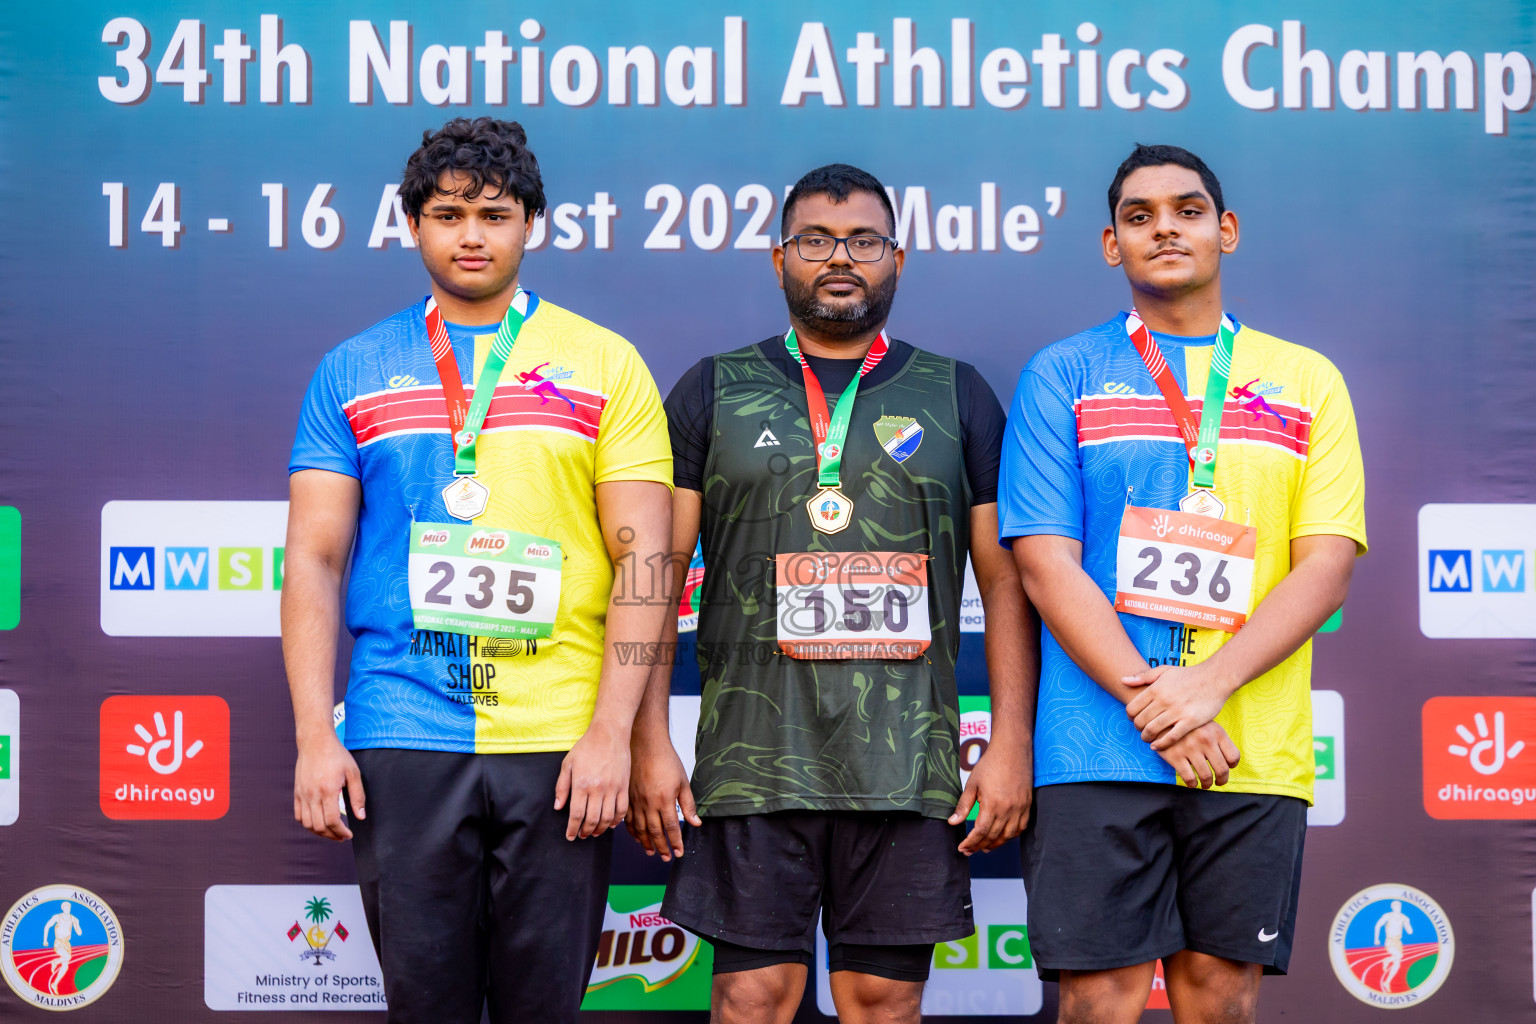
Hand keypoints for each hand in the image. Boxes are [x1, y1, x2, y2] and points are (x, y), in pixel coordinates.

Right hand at [294, 732, 363, 840]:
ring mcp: (302, 794)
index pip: (332, 821)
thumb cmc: (337, 755)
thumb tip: (360, 816)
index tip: (349, 835)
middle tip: (342, 836)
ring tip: (331, 832)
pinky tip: (318, 823)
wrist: (316, 742)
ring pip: (307, 824)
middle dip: (332, 835)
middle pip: (319, 826)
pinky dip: (307, 824)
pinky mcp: (297, 792)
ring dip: (320, 832)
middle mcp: (312, 795)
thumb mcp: (353, 773)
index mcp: (328, 790)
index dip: (341, 832)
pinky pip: (298, 816)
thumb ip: (358, 796)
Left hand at [555, 720, 630, 839]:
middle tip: (582, 835)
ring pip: (607, 818)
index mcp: (581, 784)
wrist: (610, 733)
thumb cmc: (587, 747)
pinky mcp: (624, 786)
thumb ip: (562, 787)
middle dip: (585, 832)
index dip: (572, 829)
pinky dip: (617, 820)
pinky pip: (622, 810)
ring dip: (600, 829)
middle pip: (592, 820)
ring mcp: (613, 788)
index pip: (576, 815)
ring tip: (594, 832)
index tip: (570, 836)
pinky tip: (611, 823)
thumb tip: (558, 807)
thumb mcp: (568, 764)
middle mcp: (597, 789)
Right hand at [624, 732, 700, 861]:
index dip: (675, 842)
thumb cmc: (666, 760)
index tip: (679, 852)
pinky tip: (637, 838)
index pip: (671, 828)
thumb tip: (696, 823)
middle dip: (663, 847)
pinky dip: (633, 832)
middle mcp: (649, 803)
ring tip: (652, 852)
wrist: (645, 744)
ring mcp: (636, 801)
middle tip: (667, 858)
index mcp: (665, 800)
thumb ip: (688, 804)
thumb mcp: (683, 782)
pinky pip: (629, 820)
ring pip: (641, 829)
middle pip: (655, 832)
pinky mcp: (627, 797)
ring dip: (647, 843)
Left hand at [950, 742, 1033, 854]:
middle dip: (979, 846)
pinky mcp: (1027, 805)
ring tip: (984, 848)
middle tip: (969, 851)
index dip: (971, 843)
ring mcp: (1020, 809)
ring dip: (995, 844)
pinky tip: (1002, 837)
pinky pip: (1021, 828)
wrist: (1012, 750)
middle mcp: (1008, 810)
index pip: (981, 832)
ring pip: (1008, 836)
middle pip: (994, 837)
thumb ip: (963, 806)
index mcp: (992, 804)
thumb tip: (952, 823)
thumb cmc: (990, 765)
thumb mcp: (972, 784)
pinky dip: (1011, 836)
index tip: (962, 848)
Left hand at [1124, 664, 1235, 749]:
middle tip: (1141, 730)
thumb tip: (1123, 681)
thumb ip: (1143, 676)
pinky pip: (1171, 737)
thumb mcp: (1164, 670)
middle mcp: (1163, 700)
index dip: (1130, 717)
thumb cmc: (1188, 675)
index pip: (1131, 708)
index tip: (1134, 719)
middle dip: (1138, 728)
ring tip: (1148, 739)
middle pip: (1140, 721)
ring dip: (1146, 737)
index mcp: (1155, 688)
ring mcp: (1177, 711)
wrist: (1215, 678)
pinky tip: (1157, 746)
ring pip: (1152, 730)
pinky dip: (1161, 744)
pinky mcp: (1190, 721)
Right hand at [1155, 721, 1240, 788]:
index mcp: (1216, 732)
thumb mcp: (1206, 724)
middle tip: (1219, 782)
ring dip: (1207, 784)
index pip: (1233, 756)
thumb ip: (1218, 739)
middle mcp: (1205, 740)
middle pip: (1222, 769)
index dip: (1232, 766)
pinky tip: (1192, 782)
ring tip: (1205, 784)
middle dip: (1222, 780)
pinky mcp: (1175, 756)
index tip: (1227, 768)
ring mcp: (1190, 748)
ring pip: (1206, 776)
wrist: (1160, 717)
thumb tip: (1229, 762)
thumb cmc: (1186, 724)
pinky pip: (1189, 778)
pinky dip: (1192, 784)